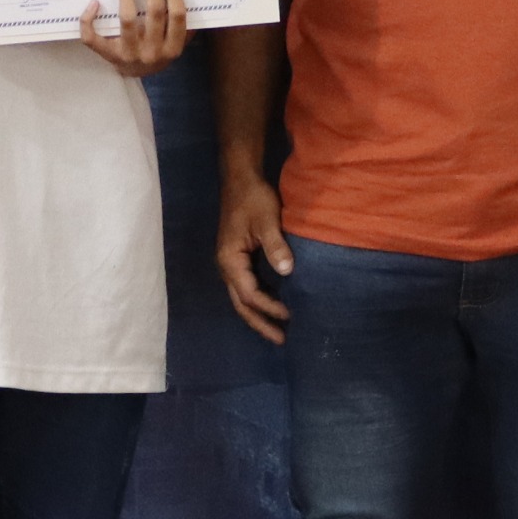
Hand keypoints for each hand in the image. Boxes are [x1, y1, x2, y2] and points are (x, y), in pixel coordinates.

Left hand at [75, 0, 189, 77]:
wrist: (136, 75)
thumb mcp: (174, 40)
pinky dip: (89, 20)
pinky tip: (94, 2)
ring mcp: (129, 54)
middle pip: (154, 13)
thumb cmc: (157, 50)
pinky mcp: (108, 55)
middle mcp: (152, 52)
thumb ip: (181, 21)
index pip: (177, 16)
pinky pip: (94, 38)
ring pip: (128, 19)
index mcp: (172, 48)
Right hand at [216, 164, 292, 344]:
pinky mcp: (239, 258)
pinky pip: (247, 286)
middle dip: (260, 323)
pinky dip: (260, 299)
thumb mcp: (267, 220)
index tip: (290, 314)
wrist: (240, 179)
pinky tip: (275, 305)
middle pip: (242, 304)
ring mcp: (231, 263)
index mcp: (230, 260)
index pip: (249, 294)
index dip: (270, 307)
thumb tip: (287, 271)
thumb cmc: (253, 198)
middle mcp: (227, 266)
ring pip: (243, 297)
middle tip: (281, 340)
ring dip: (259, 314)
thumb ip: (276, 246)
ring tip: (279, 329)